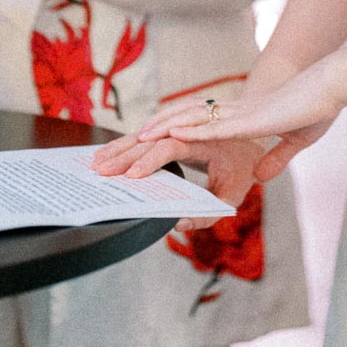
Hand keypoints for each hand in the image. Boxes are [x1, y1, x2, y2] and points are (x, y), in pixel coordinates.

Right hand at [92, 134, 264, 230]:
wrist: (251, 134)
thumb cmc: (241, 166)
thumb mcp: (232, 194)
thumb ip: (208, 213)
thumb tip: (177, 224)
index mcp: (203, 137)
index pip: (171, 146)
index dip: (151, 160)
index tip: (133, 176)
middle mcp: (186, 125)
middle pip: (150, 137)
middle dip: (124, 155)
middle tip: (102, 172)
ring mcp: (176, 122)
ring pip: (143, 132)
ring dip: (119, 147)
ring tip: (96, 162)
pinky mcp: (169, 125)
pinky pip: (144, 132)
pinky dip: (124, 143)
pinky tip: (107, 152)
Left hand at [133, 59, 343, 180]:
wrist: (331, 86)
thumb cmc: (316, 108)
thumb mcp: (294, 141)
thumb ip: (276, 157)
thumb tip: (262, 175)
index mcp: (242, 118)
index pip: (197, 126)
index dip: (172, 132)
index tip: (147, 144)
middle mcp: (234, 113)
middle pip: (186, 122)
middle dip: (156, 133)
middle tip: (132, 143)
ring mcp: (241, 115)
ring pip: (194, 122)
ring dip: (166, 131)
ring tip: (140, 139)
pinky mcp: (252, 119)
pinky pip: (217, 127)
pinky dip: (194, 132)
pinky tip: (174, 135)